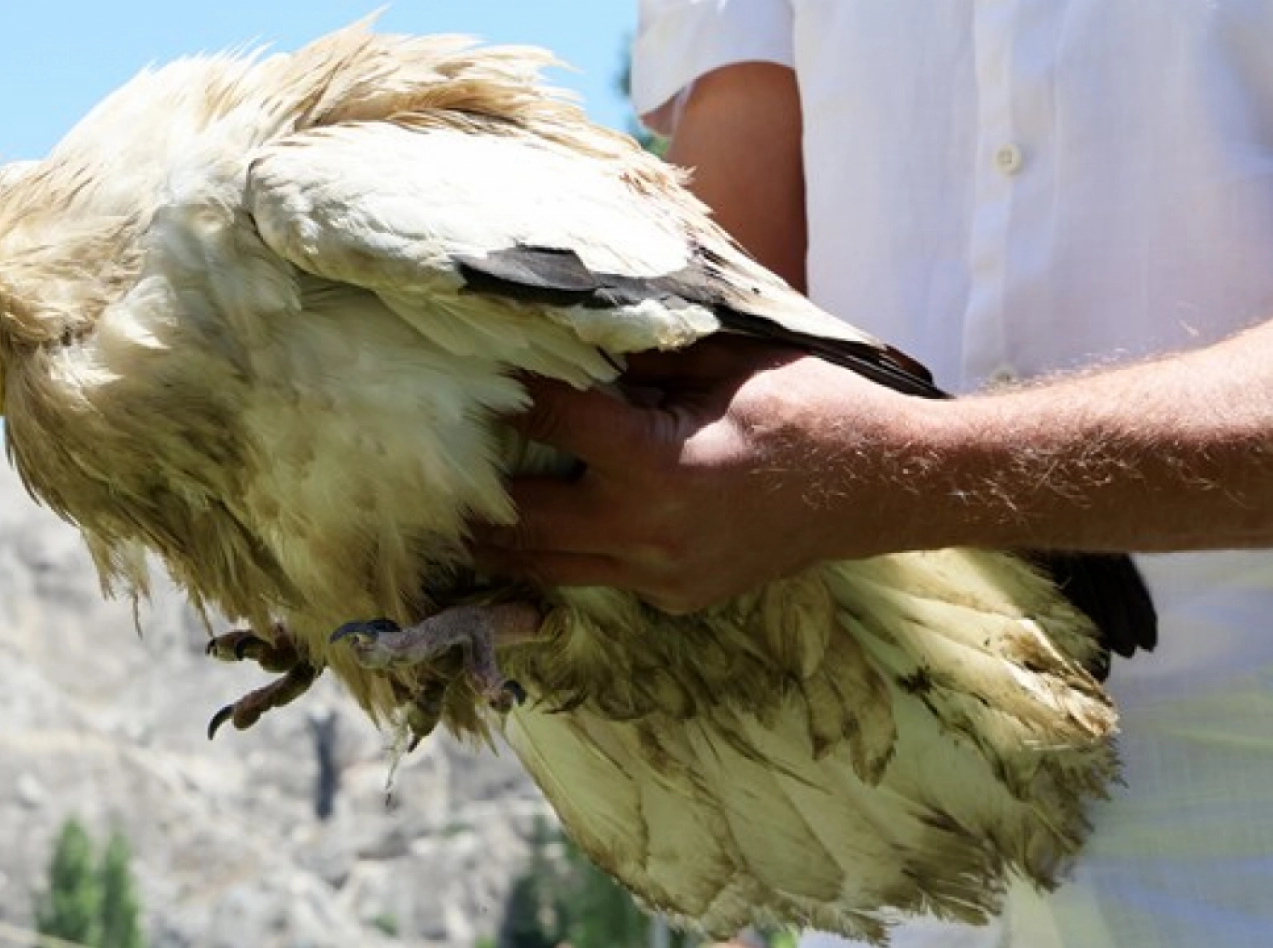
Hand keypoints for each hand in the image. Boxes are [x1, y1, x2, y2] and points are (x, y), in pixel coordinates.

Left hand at [473, 338, 919, 612]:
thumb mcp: (731, 360)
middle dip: (475, 484)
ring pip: (545, 566)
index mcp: (656, 465)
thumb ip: (644, 355)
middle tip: (438, 449)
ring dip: (505, 532)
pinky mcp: (676, 597)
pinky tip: (552, 514)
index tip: (471, 364)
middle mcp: (647, 534)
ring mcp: (660, 577)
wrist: (886, 487)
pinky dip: (569, 546)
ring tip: (462, 498)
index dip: (508, 386)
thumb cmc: (816, 407)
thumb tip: (570, 332)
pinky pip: (598, 575)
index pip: (548, 418)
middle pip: (517, 519)